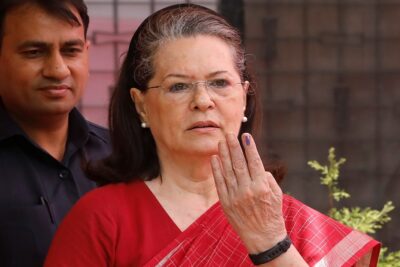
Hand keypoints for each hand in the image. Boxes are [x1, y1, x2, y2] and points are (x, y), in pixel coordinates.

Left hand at [211, 133, 286, 253]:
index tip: (245, 135)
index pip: (254, 162)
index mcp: (262, 186)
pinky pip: (220, 183)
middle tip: (229, 134)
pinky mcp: (226, 203)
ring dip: (224, 154)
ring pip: (228, 170)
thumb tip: (258, 166)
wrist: (263, 238)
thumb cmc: (272, 214)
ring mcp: (235, 196)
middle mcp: (247, 190)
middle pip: (239, 163)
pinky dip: (216, 170)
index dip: (249, 147)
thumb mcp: (277, 195)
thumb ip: (267, 178)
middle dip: (234, 146)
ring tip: (221, 142)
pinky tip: (215, 159)